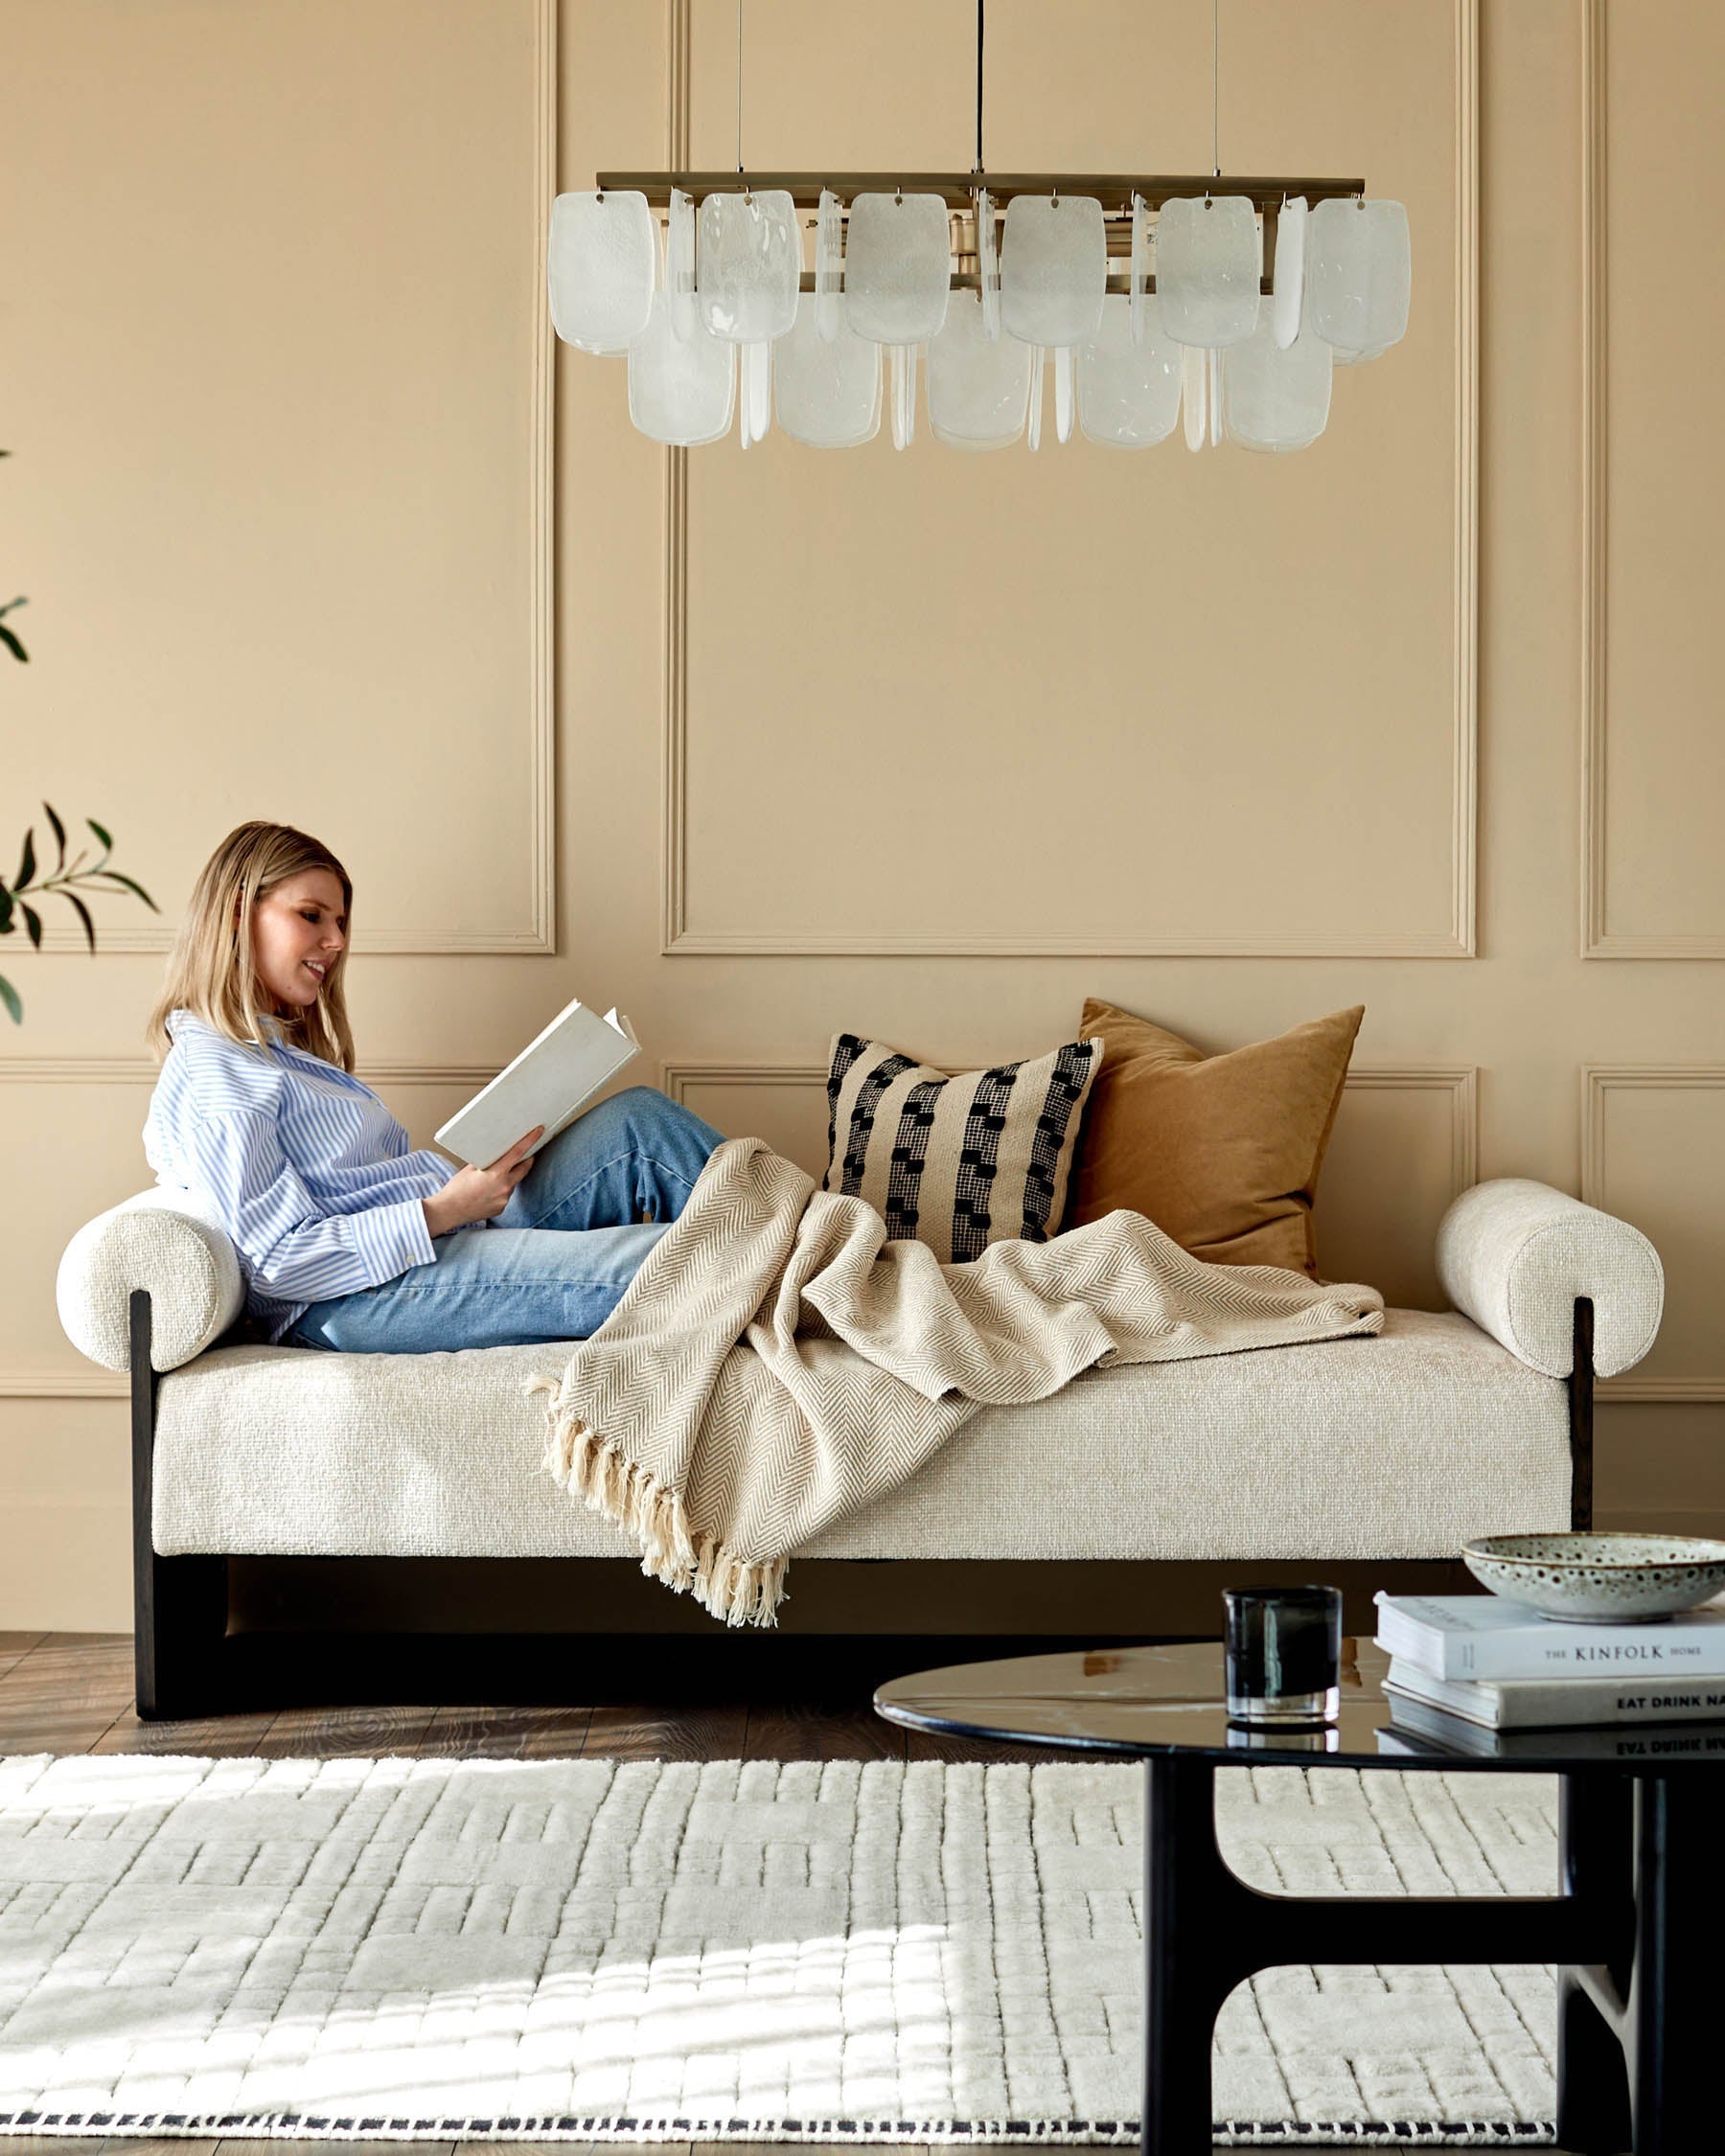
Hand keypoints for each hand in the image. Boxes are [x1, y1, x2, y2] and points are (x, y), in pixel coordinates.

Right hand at [423, 1126, 543, 1237]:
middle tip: (527, 1153)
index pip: (518, 1153)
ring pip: (513, 1183)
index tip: (539, 1131)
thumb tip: (496, 1155)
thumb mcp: (469, 1169)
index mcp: (496, 1174)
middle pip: (523, 1169)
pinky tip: (488, 1191)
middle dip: (526, 1160)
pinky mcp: (501, 1208)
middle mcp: (504, 1187)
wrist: (448, 1211)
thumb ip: (486, 1161)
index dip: (530, 1141)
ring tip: (494, 1177)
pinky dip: (501, 1190)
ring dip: (509, 1177)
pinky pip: (505, 1195)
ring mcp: (504, 1199)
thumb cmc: (456, 1189)